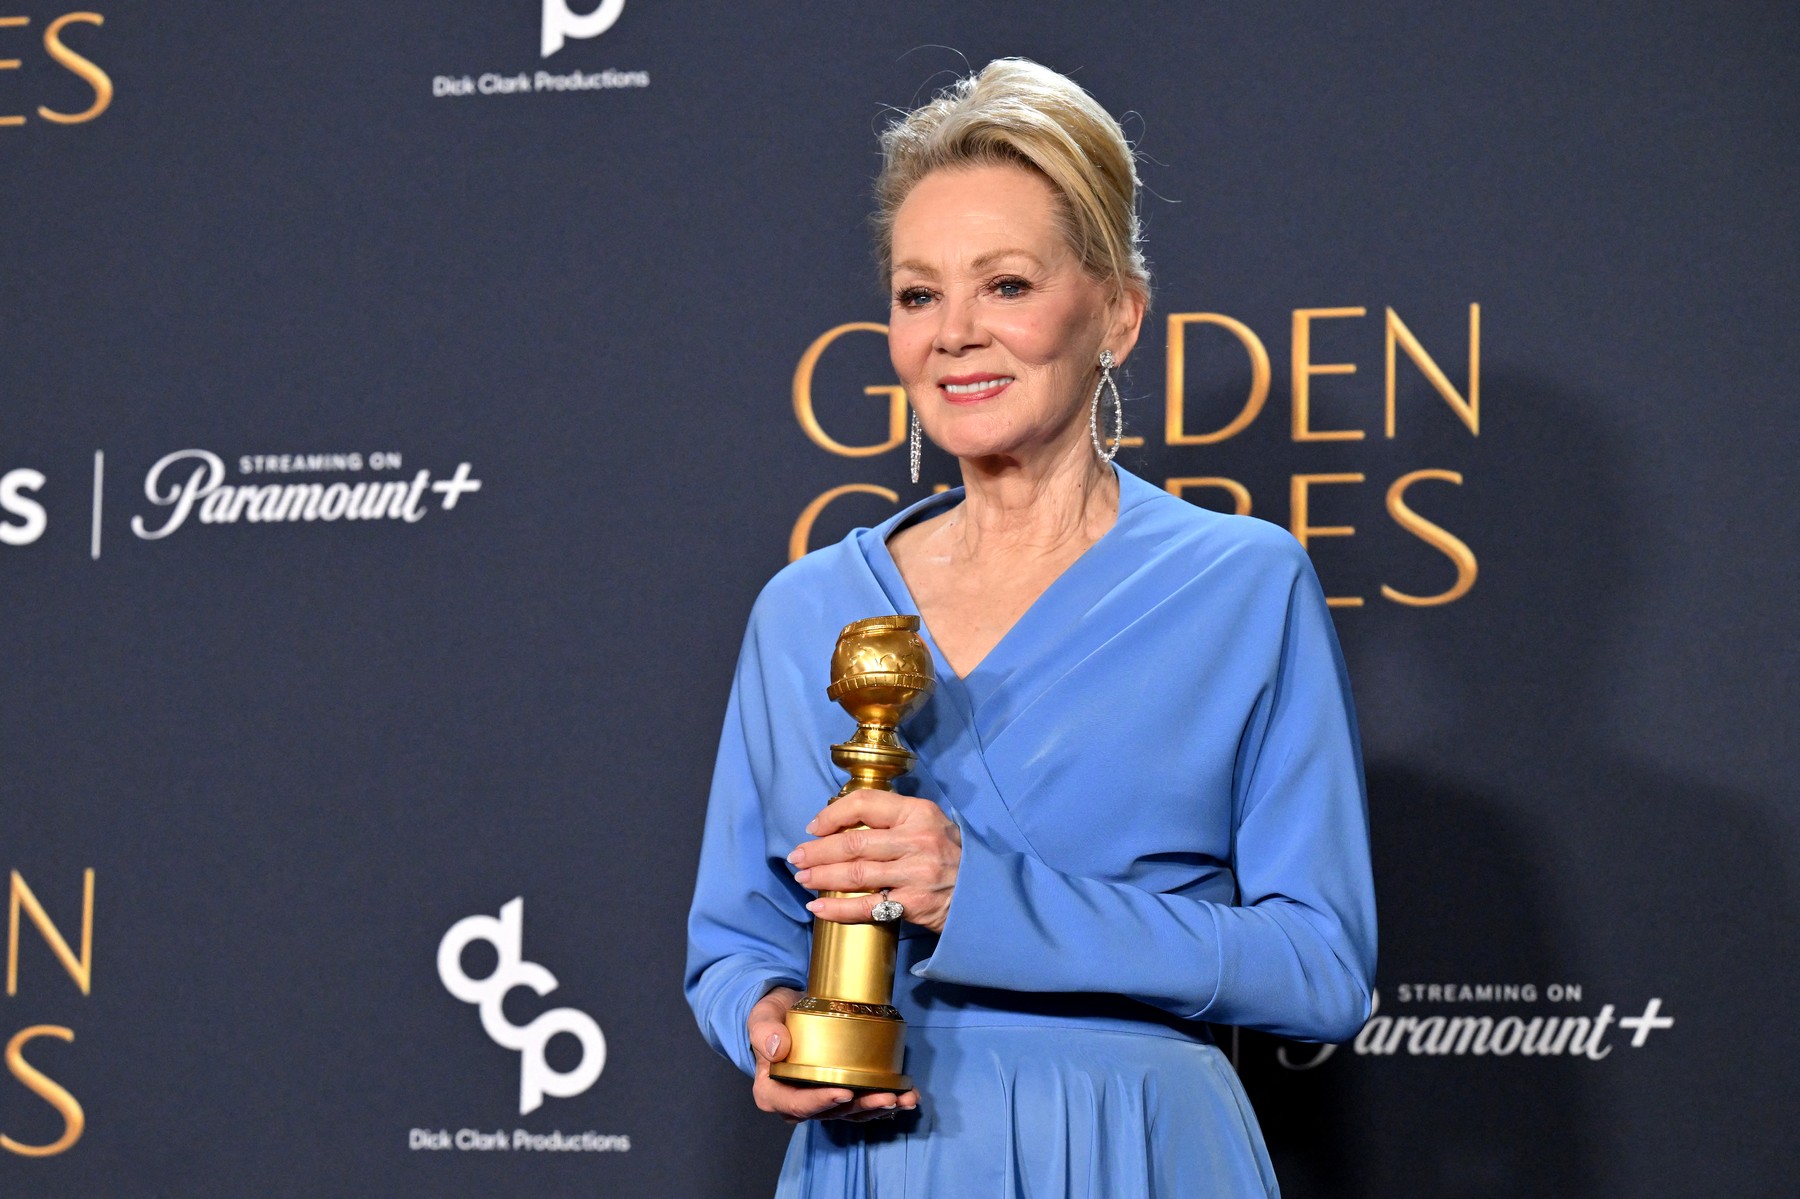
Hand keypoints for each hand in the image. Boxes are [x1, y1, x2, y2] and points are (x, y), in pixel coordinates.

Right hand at [747, 985, 919, 1122]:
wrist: (787, 1013)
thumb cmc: (773, 1018)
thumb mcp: (761, 1017)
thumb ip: (764, 1031)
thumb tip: (778, 1048)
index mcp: (773, 1093)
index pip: (797, 1105)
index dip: (821, 1102)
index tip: (844, 1092)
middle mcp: (798, 1104)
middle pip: (832, 1112)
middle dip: (862, 1106)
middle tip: (888, 1096)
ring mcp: (822, 1102)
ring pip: (852, 1113)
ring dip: (880, 1108)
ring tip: (904, 1098)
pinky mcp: (840, 1095)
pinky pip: (862, 1104)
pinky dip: (886, 1103)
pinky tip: (908, 1097)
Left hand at [788, 790, 961, 934]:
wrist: (985, 894)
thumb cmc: (951, 856)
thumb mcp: (930, 824)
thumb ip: (893, 820)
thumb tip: (843, 824)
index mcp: (918, 812)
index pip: (865, 803)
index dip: (832, 814)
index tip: (814, 827)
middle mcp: (917, 839)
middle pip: (853, 842)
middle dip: (817, 851)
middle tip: (797, 857)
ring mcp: (916, 872)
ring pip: (855, 873)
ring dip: (822, 876)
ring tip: (802, 878)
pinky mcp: (915, 903)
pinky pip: (866, 906)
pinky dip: (838, 908)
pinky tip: (818, 906)